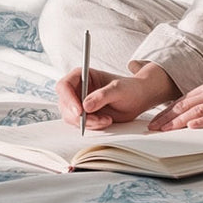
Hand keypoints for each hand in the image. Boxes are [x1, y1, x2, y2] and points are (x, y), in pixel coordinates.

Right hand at [57, 62, 179, 131]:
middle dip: (79, 116)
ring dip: (88, 122)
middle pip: (65, 104)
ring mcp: (80, 103)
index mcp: (82, 75)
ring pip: (71, 117)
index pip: (64, 86)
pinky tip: (106, 121)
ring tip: (106, 120)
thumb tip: (86, 106)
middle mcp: (78, 89)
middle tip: (96, 120)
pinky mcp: (85, 115)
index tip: (80, 111)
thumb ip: (102, 96)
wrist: (138, 99)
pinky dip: (92, 126)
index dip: (68, 99)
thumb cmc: (130, 88)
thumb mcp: (118, 89)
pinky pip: (81, 124)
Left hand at [149, 70, 202, 130]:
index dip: (166, 111)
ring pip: (195, 111)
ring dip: (178, 121)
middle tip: (151, 129)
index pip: (182, 101)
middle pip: (183, 105)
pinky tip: (191, 127)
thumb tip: (198, 117)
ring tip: (164, 130)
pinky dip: (202, 122)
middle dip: (165, 117)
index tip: (154, 122)